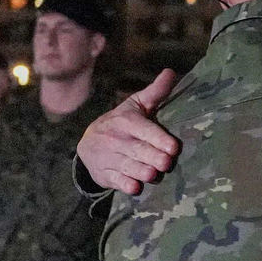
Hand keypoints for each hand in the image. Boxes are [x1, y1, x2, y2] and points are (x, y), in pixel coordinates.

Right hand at [78, 69, 180, 194]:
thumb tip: (171, 72)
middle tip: (166, 163)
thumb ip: (155, 92)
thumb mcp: (135, 105)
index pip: (144, 130)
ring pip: (127, 166)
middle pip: (137, 150)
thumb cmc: (122, 123)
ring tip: (153, 175)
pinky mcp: (105, 174)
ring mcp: (109, 158)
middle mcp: (117, 139)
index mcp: (127, 121)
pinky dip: (125, 185)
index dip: (158, 138)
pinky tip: (135, 188)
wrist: (88, 143)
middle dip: (152, 156)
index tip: (173, 147)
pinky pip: (115, 180)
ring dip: (141, 171)